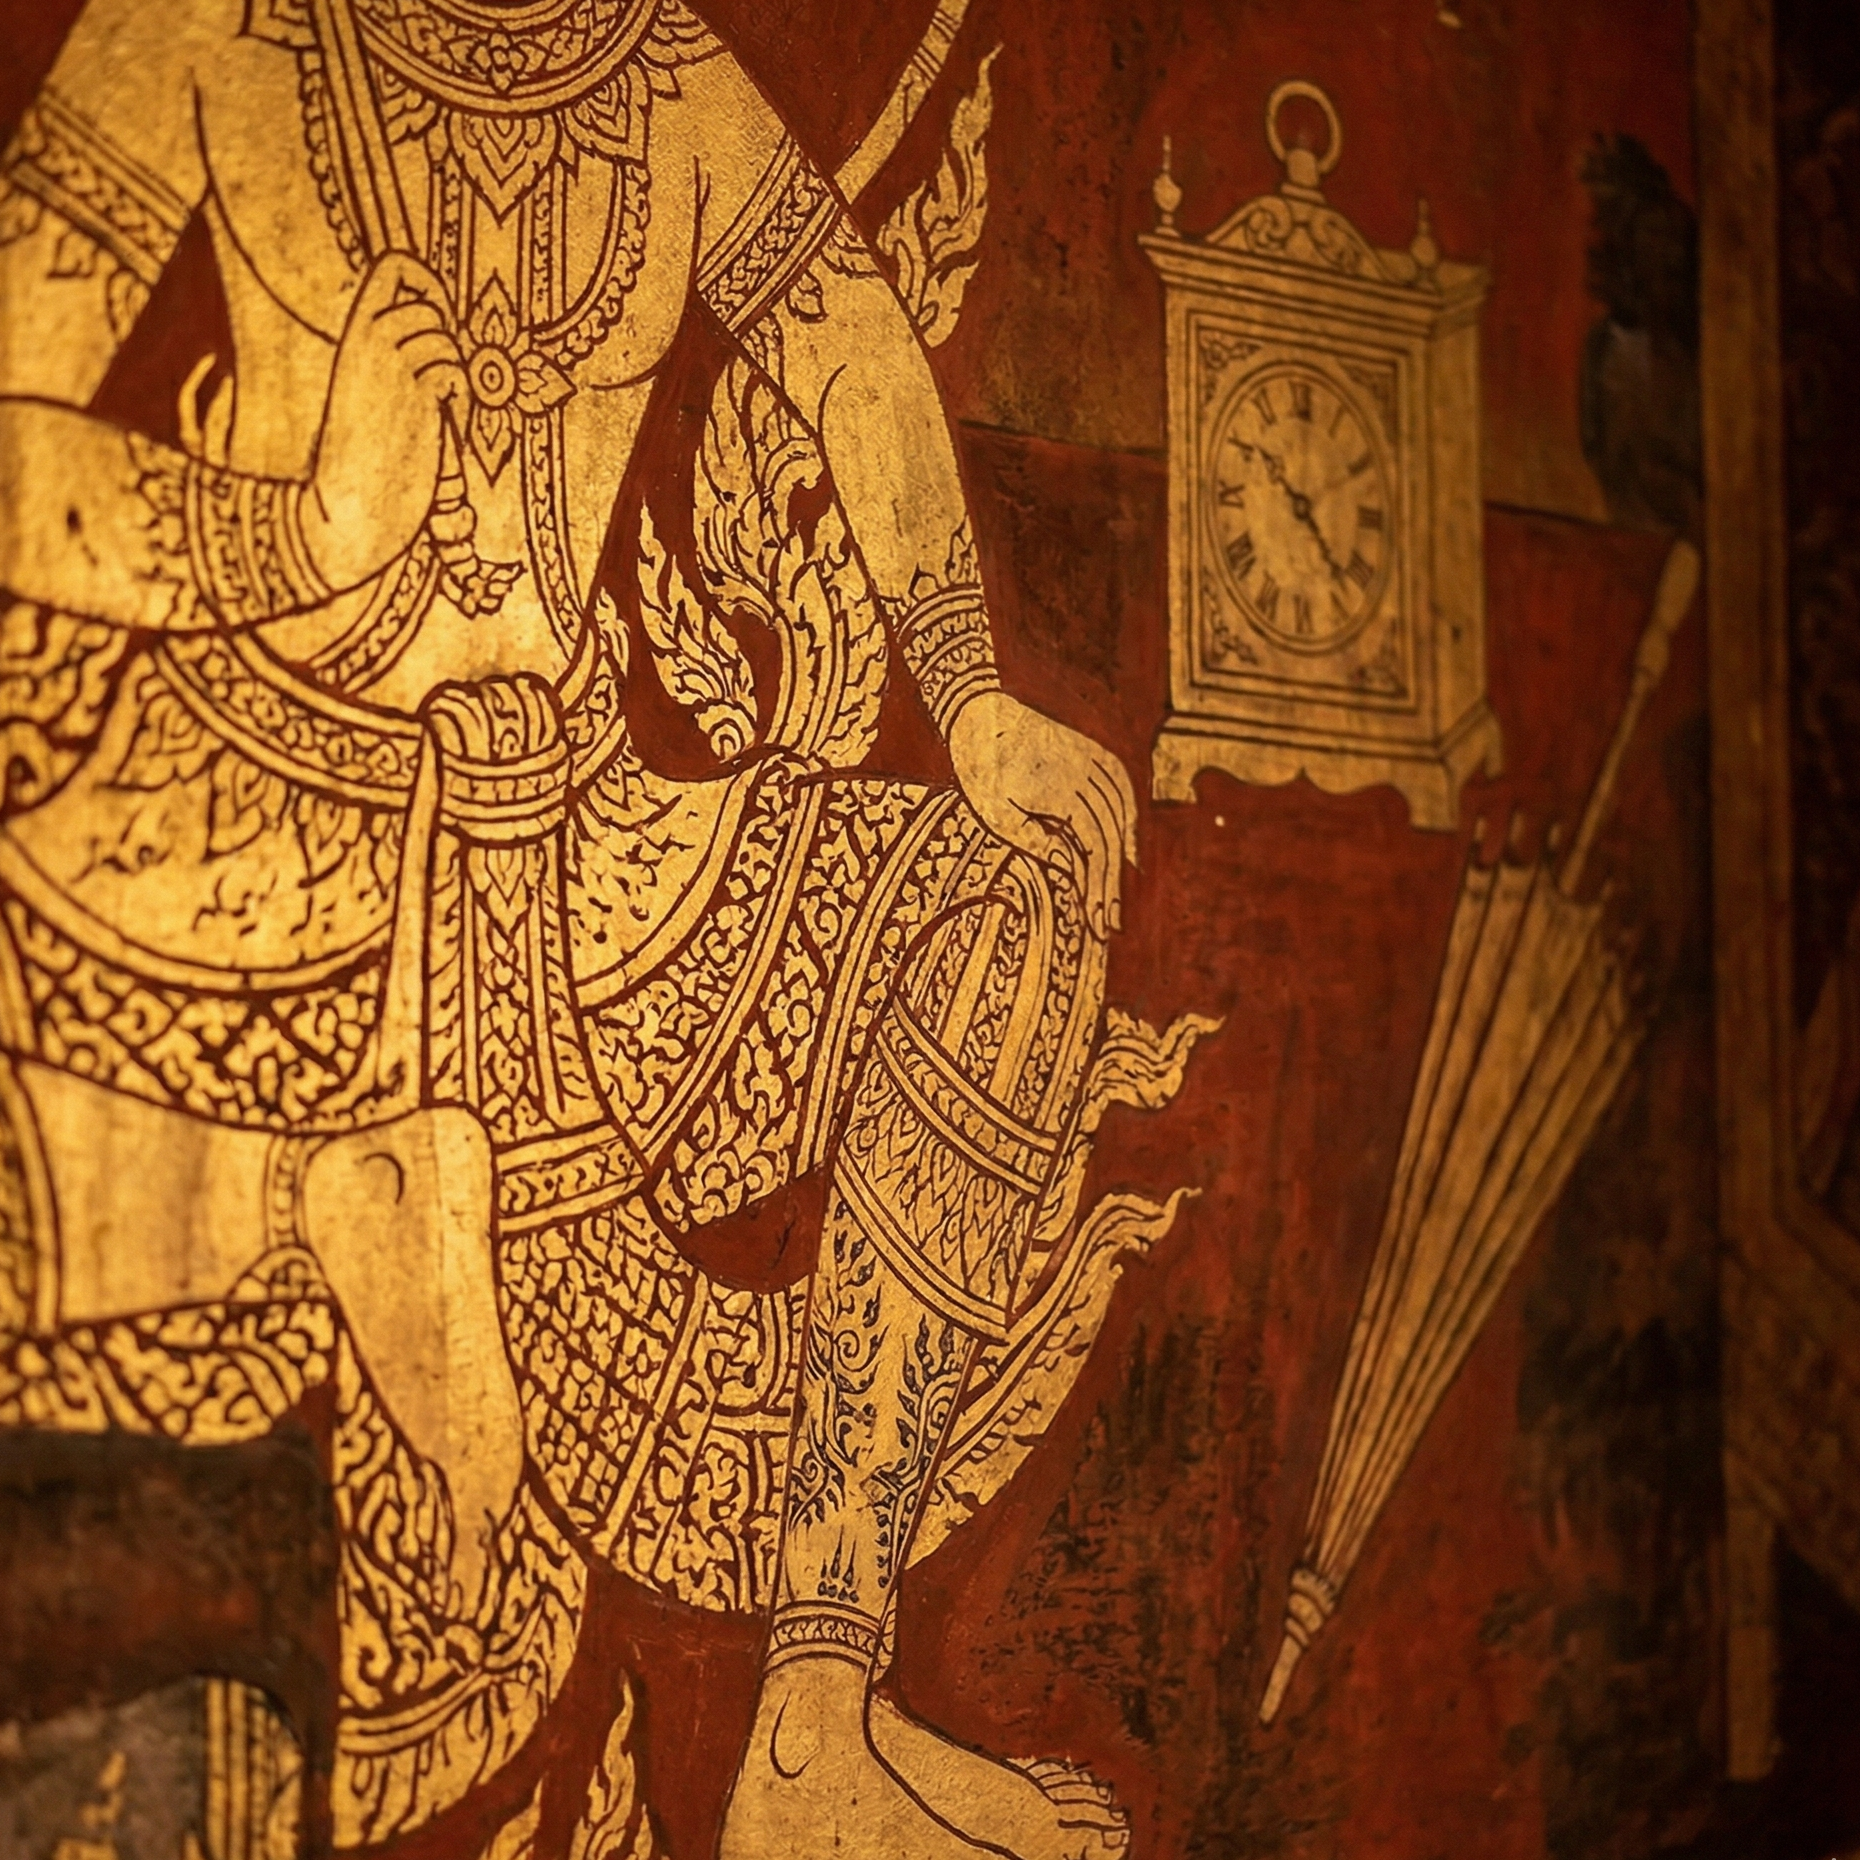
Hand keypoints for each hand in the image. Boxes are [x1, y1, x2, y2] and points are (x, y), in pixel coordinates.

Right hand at [302, 254, 465, 591]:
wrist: (343, 504)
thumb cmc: (357, 458)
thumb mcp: (366, 394)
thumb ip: (391, 362)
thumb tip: (438, 352)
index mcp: (353, 335)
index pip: (394, 268)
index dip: (427, 281)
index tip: (438, 316)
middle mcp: (369, 341)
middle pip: (427, 301)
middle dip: (446, 335)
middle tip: (442, 378)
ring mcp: (392, 366)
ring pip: (443, 337)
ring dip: (453, 371)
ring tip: (442, 406)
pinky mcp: (416, 396)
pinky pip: (454, 370)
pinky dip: (460, 394)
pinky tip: (446, 419)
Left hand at [948, 689, 1137, 938]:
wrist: (981, 711)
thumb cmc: (981, 767)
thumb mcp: (996, 812)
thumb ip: (1037, 840)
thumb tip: (1072, 869)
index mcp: (1062, 793)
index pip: (1093, 851)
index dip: (1097, 890)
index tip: (1098, 922)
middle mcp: (1087, 776)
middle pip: (1109, 839)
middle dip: (1109, 885)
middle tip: (1108, 923)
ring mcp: (1093, 761)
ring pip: (1121, 816)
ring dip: (1122, 859)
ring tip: (1115, 896)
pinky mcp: (1092, 753)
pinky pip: (1121, 790)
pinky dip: (1127, 821)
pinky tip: (1126, 846)